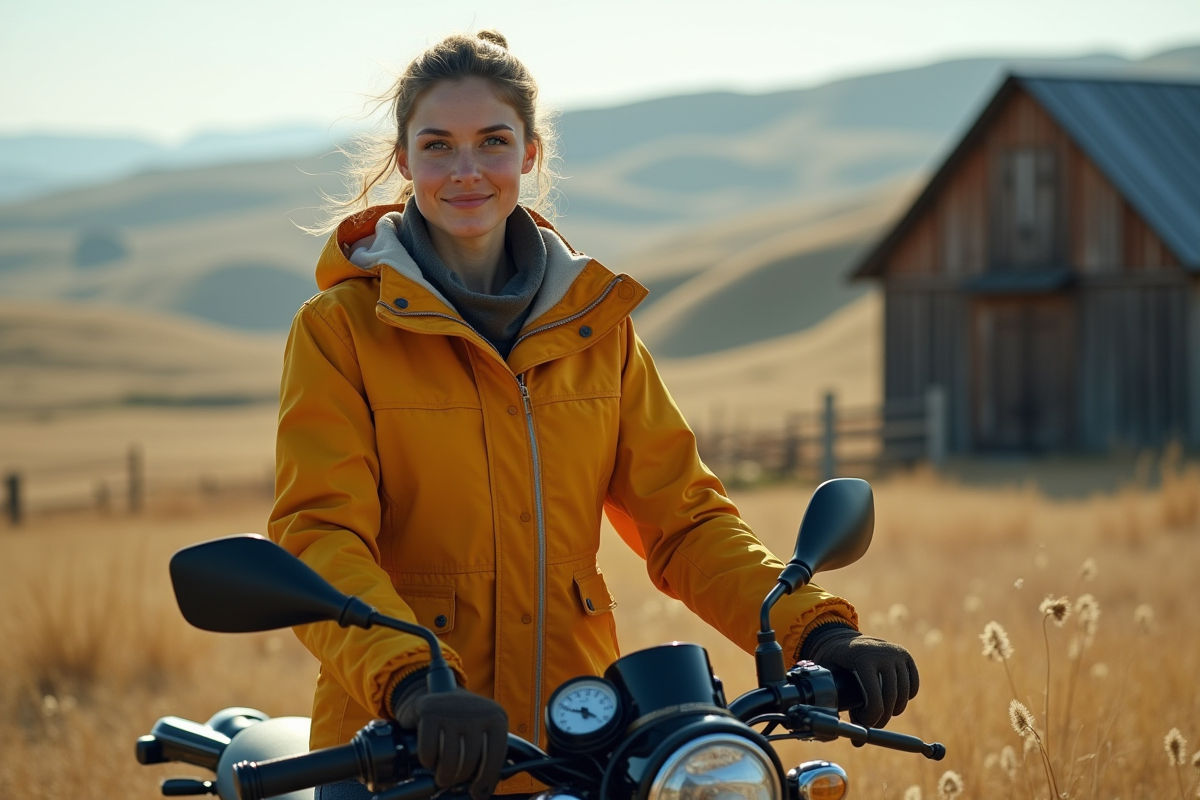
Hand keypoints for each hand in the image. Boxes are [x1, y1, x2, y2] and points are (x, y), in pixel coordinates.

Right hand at [392, 681, 507, 799]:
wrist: (436, 693)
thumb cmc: (463, 721)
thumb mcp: (483, 732)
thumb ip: (488, 756)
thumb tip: (483, 792)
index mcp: (497, 718)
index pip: (494, 759)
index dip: (485, 781)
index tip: (477, 793)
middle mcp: (478, 711)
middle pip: (469, 763)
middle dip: (458, 778)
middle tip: (451, 779)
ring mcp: (453, 710)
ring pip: (449, 761)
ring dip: (443, 775)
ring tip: (442, 773)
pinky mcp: (429, 711)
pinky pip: (428, 752)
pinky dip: (427, 760)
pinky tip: (431, 755)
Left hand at [800, 624, 918, 728]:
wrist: (841, 638)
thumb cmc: (835, 664)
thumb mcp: (833, 681)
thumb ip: (843, 708)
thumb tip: (858, 742)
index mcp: (862, 659)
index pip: (876, 701)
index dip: (871, 719)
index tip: (864, 722)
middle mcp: (883, 654)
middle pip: (891, 701)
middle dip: (882, 718)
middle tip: (871, 722)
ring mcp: (897, 654)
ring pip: (904, 696)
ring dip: (894, 710)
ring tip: (879, 709)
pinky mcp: (906, 656)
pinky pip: (913, 687)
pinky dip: (906, 697)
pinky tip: (891, 699)